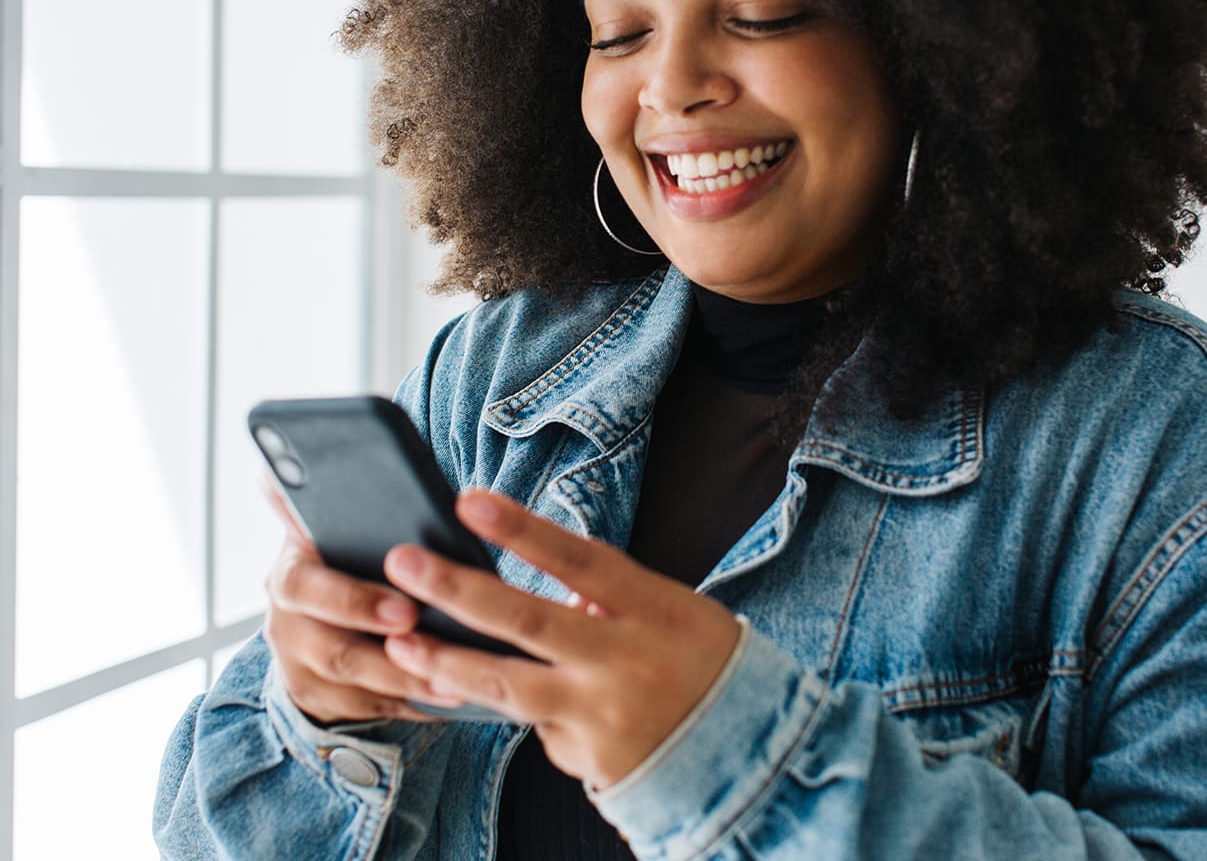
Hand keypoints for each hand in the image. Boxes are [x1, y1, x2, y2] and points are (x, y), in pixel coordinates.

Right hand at [262, 479, 465, 723]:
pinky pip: (373, 709)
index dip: (355, 601)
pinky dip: (414, 704)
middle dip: (396, 654)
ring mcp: (302, 667)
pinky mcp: (322, 701)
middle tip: (442, 646)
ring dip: (412, 682)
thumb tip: (332, 440)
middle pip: (334, 646)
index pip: (307, 586)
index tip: (408, 606)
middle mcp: (287, 623)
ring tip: (461, 681)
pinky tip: (454, 697)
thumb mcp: (334, 522)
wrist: (311, 612)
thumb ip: (331, 495)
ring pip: (358, 685)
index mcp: (292, 571)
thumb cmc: (345, 553)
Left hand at [383, 491, 742, 789]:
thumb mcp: (674, 610)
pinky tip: (521, 699)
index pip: (578, 559)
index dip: (522, 529)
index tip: (468, 500)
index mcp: (653, 609)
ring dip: (446, 662)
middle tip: (402, 560)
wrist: (752, 753)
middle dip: (458, 589)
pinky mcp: (590, 761)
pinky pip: (538, 728)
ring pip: (508, 686)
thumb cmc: (707, 662)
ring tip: (399, 641)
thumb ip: (612, 595)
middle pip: (528, 621)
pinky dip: (524, 707)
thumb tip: (555, 589)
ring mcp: (604, 716)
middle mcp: (625, 661)